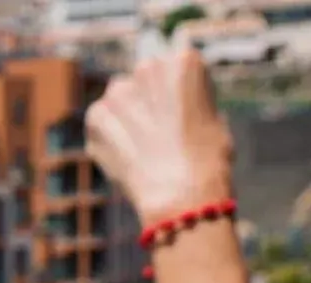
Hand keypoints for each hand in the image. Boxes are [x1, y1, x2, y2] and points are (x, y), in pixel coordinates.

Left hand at [86, 50, 232, 224]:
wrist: (181, 192)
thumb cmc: (207, 162)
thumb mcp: (213, 120)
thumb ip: (189, 105)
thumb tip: (177, 111)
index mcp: (184, 61)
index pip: (172, 74)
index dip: (174, 101)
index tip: (178, 123)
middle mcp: (149, 67)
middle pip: (142, 83)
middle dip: (146, 106)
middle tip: (155, 139)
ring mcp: (119, 90)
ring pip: (118, 102)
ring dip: (124, 120)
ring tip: (140, 151)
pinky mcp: (97, 116)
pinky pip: (98, 124)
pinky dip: (105, 140)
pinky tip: (124, 159)